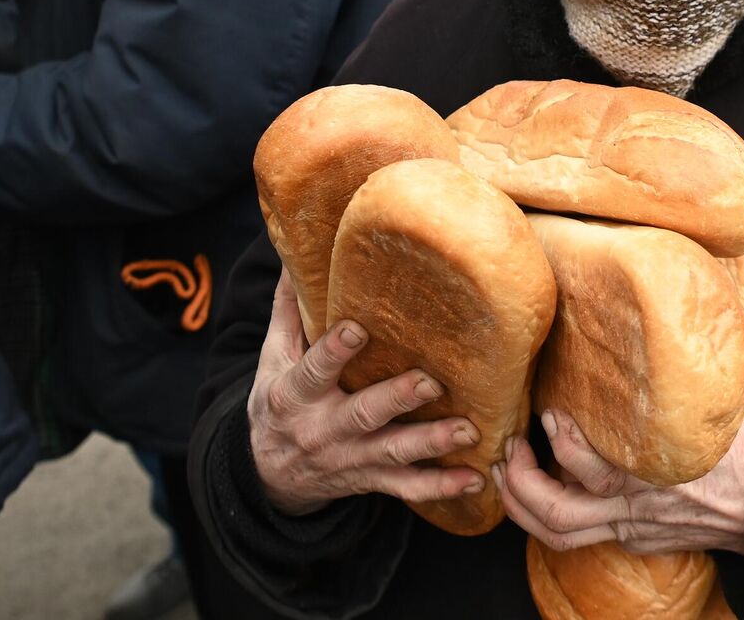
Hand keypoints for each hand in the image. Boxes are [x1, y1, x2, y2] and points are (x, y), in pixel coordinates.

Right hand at [248, 270, 483, 516]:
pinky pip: (406, 487)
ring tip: (468, 431)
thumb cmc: (279, 400)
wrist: (269, 474)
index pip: (313, 370)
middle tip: (431, 382)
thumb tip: (294, 256)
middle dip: (397, 399)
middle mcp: (323, 429)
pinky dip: (440, 487)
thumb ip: (288, 310)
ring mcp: (350, 458)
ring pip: (392, 452)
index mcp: (296, 394)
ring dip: (432, 443)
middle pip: (363, 414)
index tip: (357, 330)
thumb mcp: (273, 358)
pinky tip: (474, 481)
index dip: (333, 352)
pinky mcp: (370, 479)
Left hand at [495, 409, 743, 556]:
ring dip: (521, 505)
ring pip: (559, 533)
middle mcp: (634, 510)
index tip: (550, 414)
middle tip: (510, 448)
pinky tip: (540, 484)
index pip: (591, 470)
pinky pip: (580, 533)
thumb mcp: (707, 418)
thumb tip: (644, 348)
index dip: (563, 443)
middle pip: (558, 513)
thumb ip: (669, 396)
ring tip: (507, 471)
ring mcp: (630, 528)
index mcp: (654, 479)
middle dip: (520, 483)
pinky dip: (550, 510)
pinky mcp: (632, 539)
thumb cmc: (737, 454)